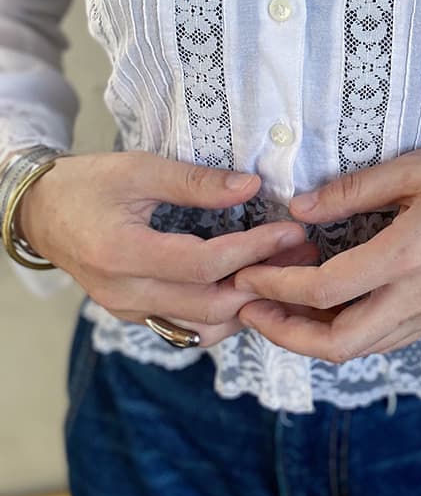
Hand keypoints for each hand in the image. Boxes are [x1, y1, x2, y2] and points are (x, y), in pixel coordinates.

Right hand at [17, 151, 319, 346]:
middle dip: (264, 281)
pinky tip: (252, 287)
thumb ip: (197, 182)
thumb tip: (252, 187)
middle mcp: (126, 294)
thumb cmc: (89, 183)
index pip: (206, 265)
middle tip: (304, 254)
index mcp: (123, 254)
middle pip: (211, 305)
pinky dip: (225, 313)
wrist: (40, 212)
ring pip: (204, 327)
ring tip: (288, 273)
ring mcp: (130, 311)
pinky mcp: (136, 315)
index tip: (292, 230)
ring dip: (249, 305)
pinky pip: (189, 326)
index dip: (255, 249)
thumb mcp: (141, 168)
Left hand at [233, 145, 420, 363]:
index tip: (248, 272)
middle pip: (338, 343)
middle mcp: (419, 295)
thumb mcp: (414, 168)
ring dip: (312, 338)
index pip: (327, 289)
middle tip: (250, 307)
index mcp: (409, 255)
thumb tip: (298, 209)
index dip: (279, 285)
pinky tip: (329, 308)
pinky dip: (346, 334)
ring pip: (360, 349)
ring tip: (280, 308)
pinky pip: (384, 340)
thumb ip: (353, 189)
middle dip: (284, 333)